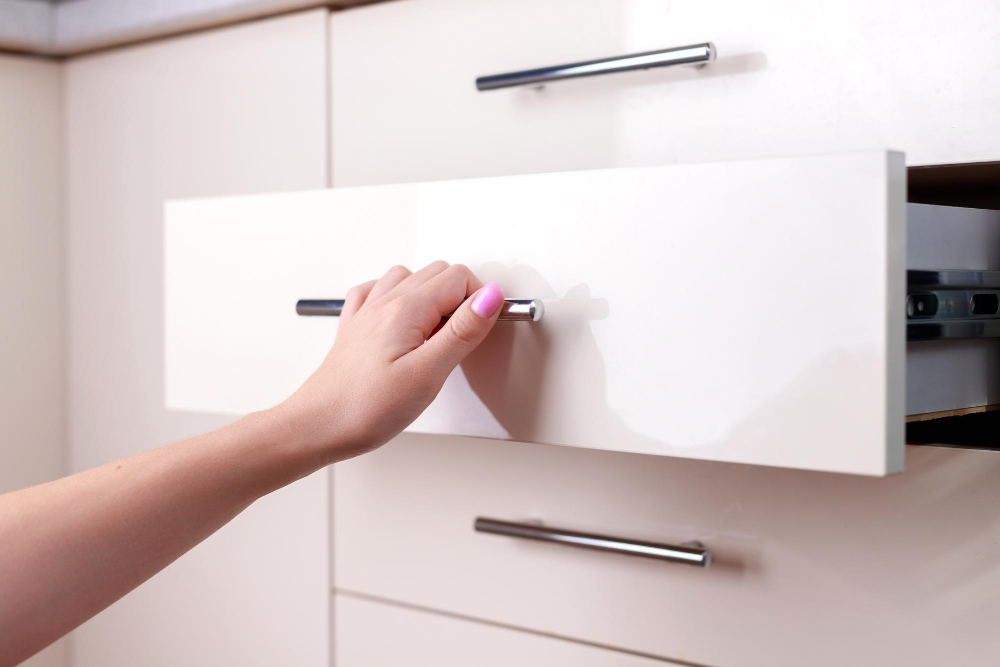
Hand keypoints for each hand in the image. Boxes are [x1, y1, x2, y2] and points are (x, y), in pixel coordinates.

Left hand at [276, 261, 503, 461]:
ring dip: (431, 295)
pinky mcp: (356, 327)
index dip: (479, 303)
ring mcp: (367, 312)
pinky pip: (377, 291)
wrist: (318, 426)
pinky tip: (403, 320)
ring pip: (409, 277)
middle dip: (461, 298)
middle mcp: (384, 302)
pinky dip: (397, 296)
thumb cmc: (365, 407)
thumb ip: (462, 332)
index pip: (460, 278)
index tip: (479, 333)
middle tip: (460, 341)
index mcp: (406, 309)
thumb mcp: (428, 373)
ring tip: (436, 334)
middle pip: (438, 273)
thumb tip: (490, 297)